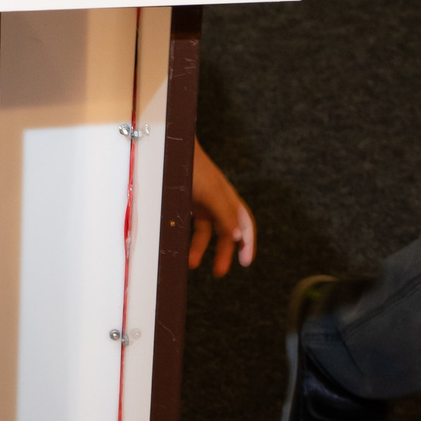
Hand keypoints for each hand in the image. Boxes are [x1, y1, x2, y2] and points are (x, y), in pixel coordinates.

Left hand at [187, 142, 254, 276]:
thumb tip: (238, 237)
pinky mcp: (186, 201)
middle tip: (219, 272)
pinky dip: (189, 238)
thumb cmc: (193, 167)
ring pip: (207, 231)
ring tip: (191, 264)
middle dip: (225, 252)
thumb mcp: (211, 192)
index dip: (248, 242)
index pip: (245, 223)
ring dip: (201, 248)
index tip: (246, 262)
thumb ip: (225, 214)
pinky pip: (191, 225)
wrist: (171, 147)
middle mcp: (218, 201)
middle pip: (227, 231)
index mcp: (229, 198)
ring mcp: (201, 201)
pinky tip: (183, 248)